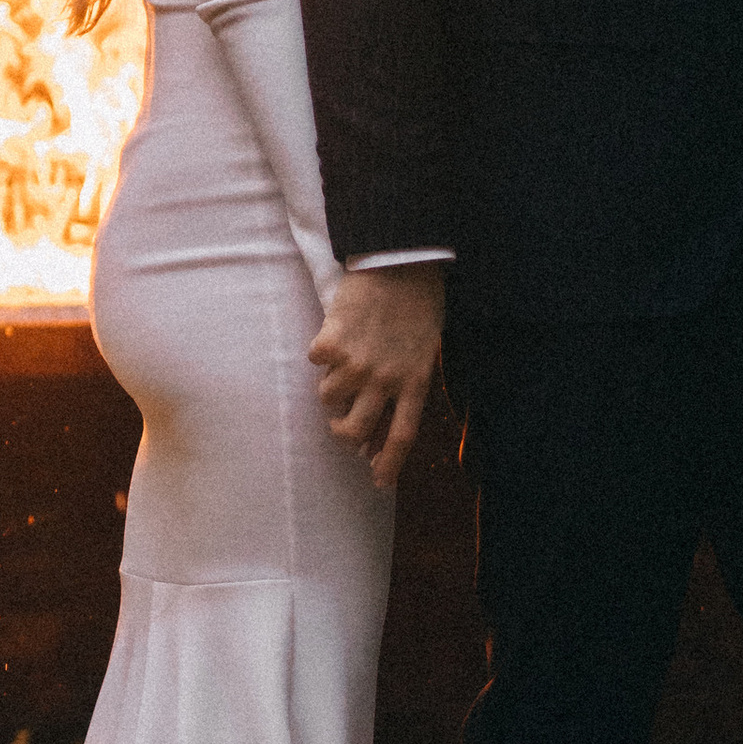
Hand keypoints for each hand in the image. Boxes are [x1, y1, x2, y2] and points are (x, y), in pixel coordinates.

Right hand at [310, 262, 446, 490]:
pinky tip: (333, 335)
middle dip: (343, 432)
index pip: (402, 437)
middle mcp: (385, 379)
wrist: (402, 260)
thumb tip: (381, 419)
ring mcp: (356, 362)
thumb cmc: (419, 303)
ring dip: (330, 388)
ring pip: (328, 397)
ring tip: (340, 366)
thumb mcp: (426, 349)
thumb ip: (407, 383)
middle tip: (340, 423)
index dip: (388, 465)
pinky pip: (315, 361)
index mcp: (416, 382)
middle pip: (356, 430)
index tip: (378, 483)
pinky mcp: (332, 341)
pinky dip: (320, 351)